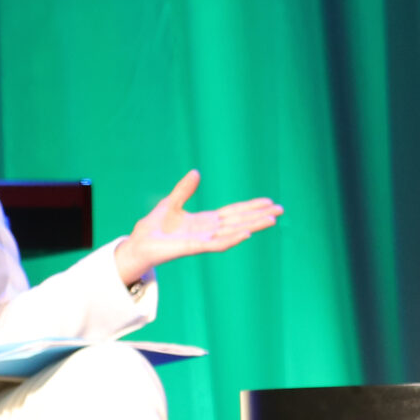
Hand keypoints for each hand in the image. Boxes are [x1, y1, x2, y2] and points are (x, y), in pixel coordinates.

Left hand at [113, 171, 283, 284]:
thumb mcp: (171, 202)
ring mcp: (204, 240)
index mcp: (205, 221)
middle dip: (260, 216)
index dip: (251, 207)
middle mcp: (209, 231)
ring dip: (253, 226)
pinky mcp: (195, 248)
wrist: (138, 243)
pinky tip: (247, 233)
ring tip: (272, 220)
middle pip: (240, 221)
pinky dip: (233, 239)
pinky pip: (218, 244)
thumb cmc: (153, 227)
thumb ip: (185, 189)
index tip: (268, 202)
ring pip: (235, 232)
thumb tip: (196, 171)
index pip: (234, 213)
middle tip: (281, 210)